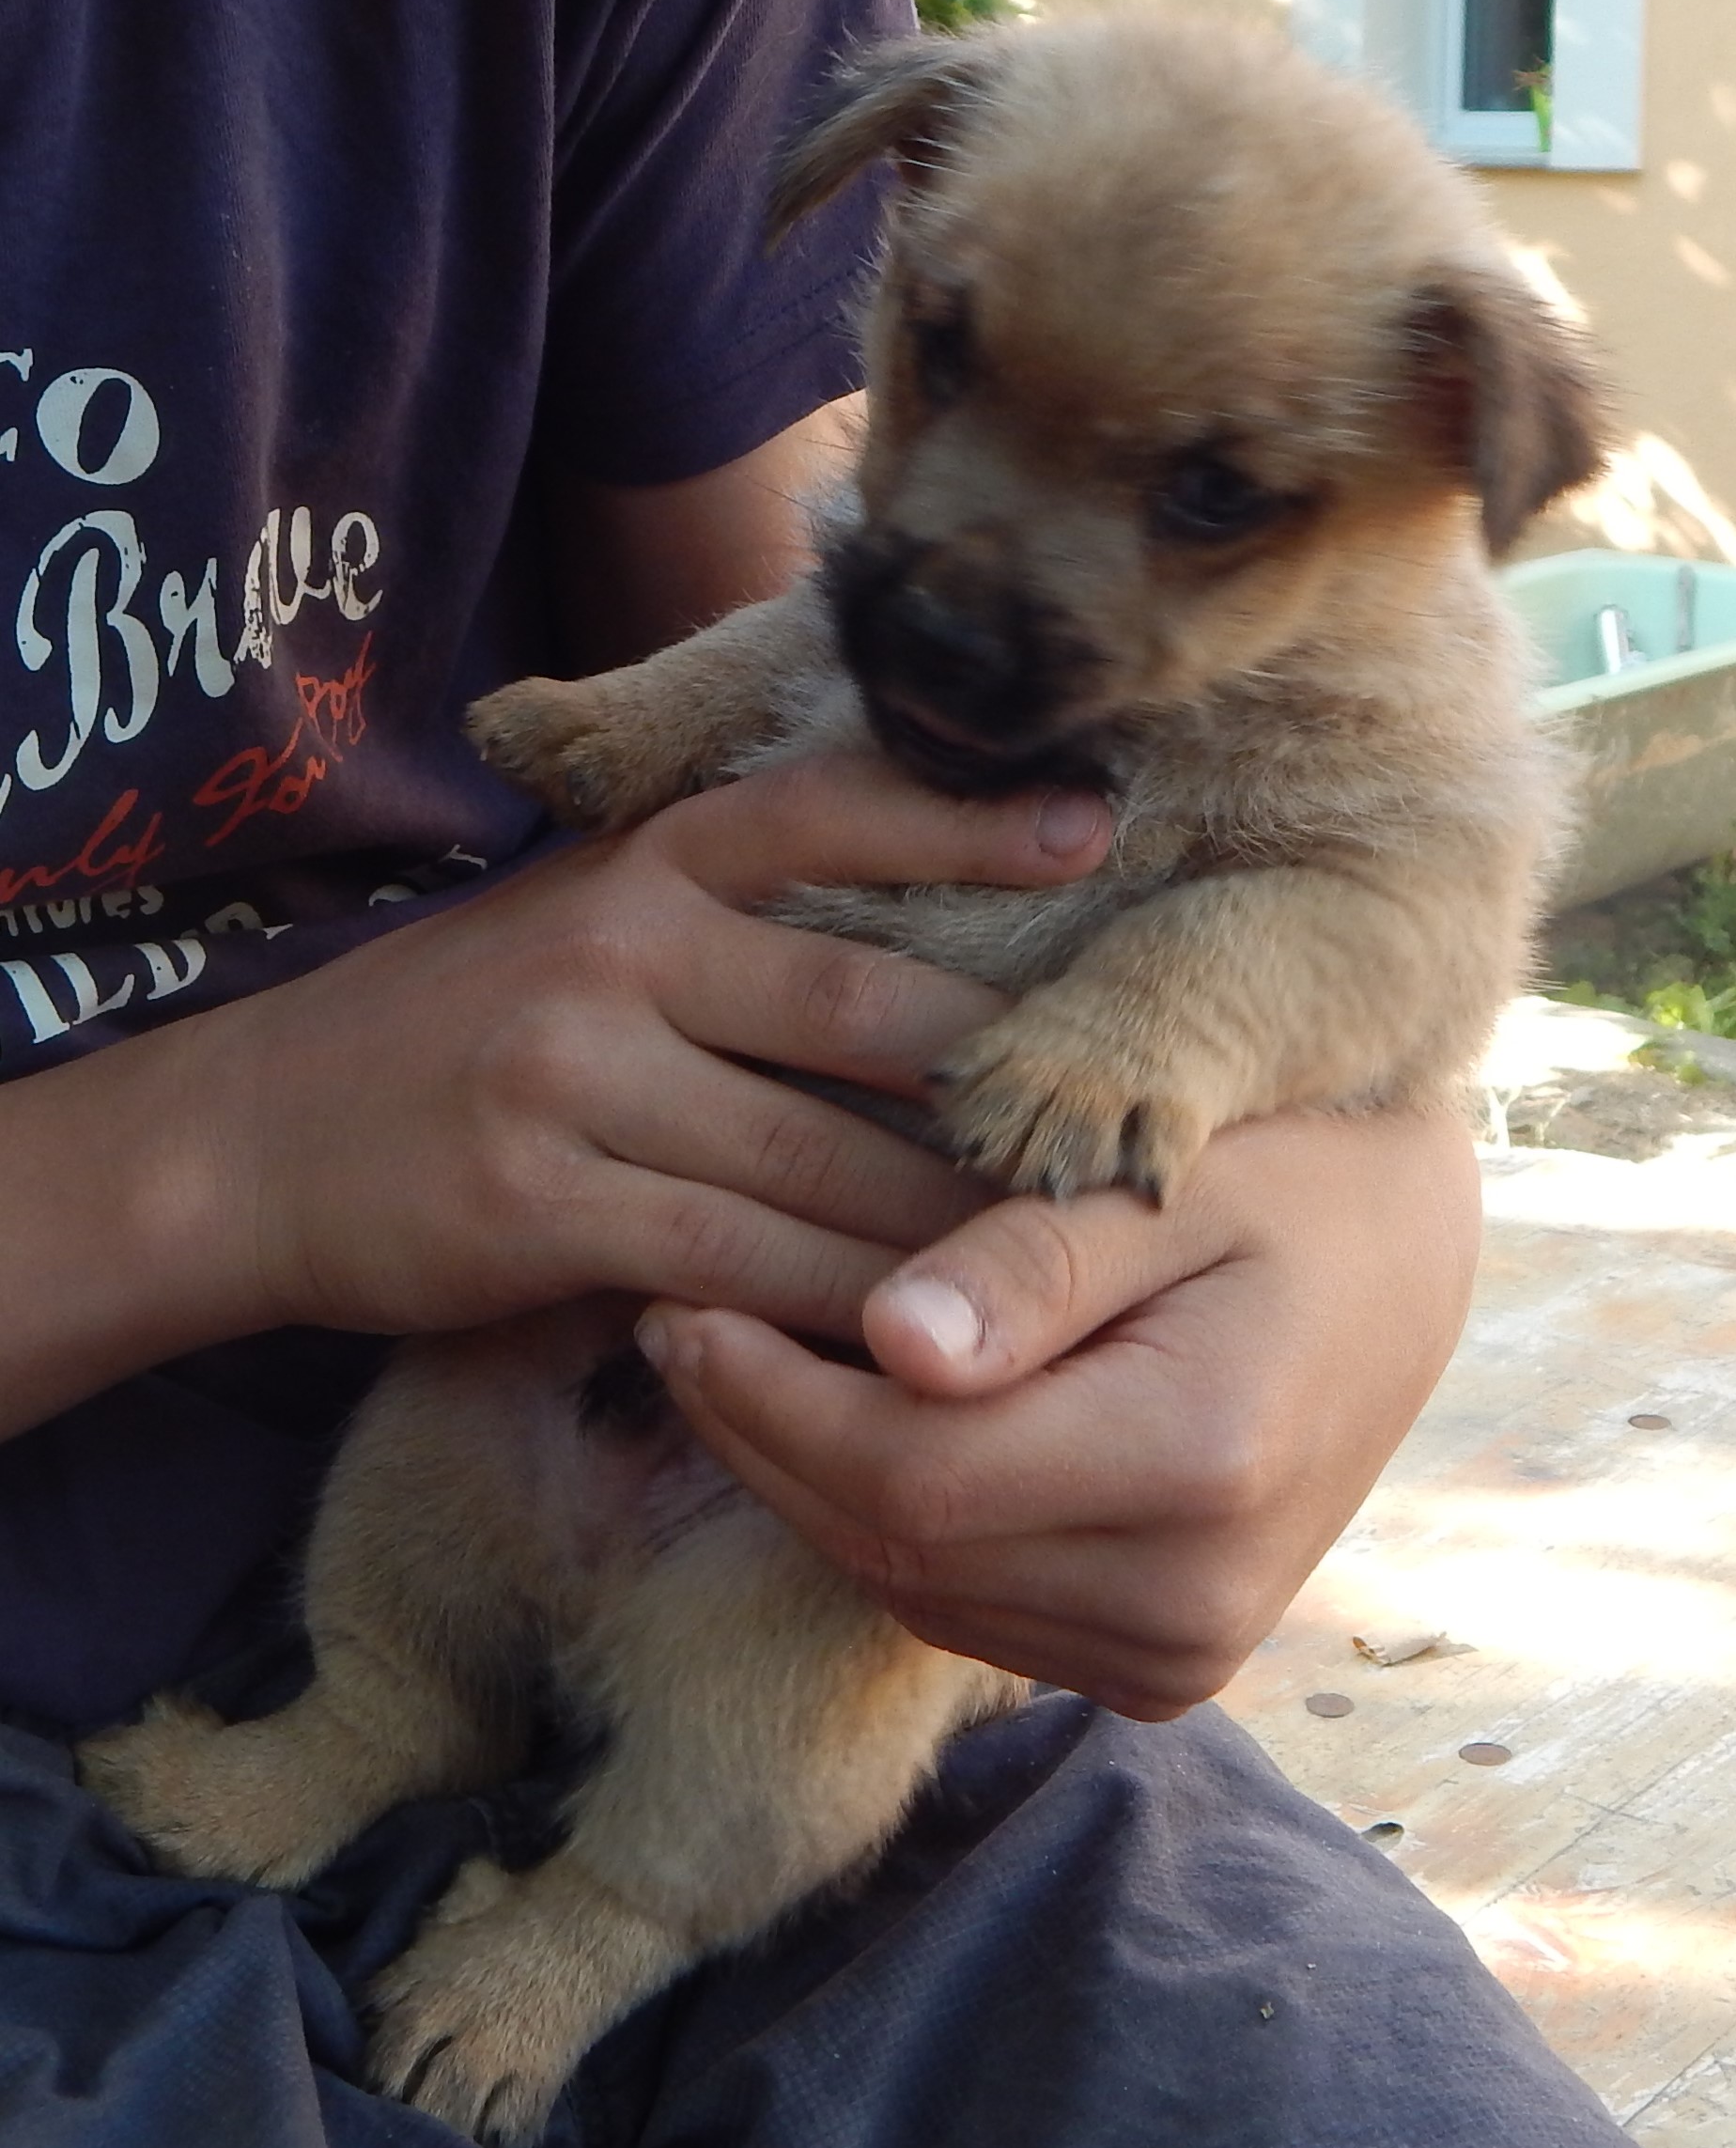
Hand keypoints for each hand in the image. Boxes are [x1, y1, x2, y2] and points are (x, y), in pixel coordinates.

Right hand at [218, 753, 1107, 1341]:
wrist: (250, 1137)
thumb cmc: (452, 1029)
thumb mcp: (572, 923)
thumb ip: (715, 920)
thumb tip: (912, 959)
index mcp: (636, 866)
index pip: (820, 812)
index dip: (963, 821)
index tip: (1095, 829)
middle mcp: (615, 949)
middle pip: (853, 1005)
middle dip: (993, 1073)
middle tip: (1120, 1115)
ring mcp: (571, 1075)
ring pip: (810, 1158)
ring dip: (940, 1218)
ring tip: (1061, 1249)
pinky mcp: (539, 1204)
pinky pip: (730, 1263)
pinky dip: (831, 1308)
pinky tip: (911, 1336)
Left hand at [634, 1107, 1480, 1716]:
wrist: (1407, 1260)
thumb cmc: (1289, 1173)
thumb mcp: (1170, 1171)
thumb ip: (1032, 1260)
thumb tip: (889, 1344)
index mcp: (1202, 1462)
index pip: (913, 1476)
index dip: (772, 1404)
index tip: (682, 1309)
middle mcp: (1195, 1599)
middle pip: (899, 1548)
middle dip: (766, 1441)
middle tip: (678, 1328)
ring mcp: (1183, 1652)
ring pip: (917, 1590)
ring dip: (812, 1485)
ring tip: (741, 1366)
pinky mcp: (1162, 1664)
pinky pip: (970, 1607)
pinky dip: (890, 1523)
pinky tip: (848, 1424)